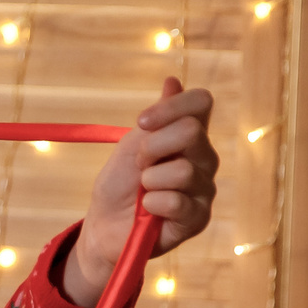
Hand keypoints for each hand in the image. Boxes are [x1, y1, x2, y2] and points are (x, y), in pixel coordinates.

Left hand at [64, 77, 217, 305]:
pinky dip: (153, 204)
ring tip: (142, 192)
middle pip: (191, 132)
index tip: (142, 123)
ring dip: (149, 181)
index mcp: (190, 135)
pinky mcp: (198, 218)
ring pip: (182, 170)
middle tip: (138, 166)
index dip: (171, 108)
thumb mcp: (130, 146)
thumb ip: (156, 118)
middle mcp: (204, 158)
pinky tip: (148, 210)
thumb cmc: (118, 185)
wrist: (104, 226)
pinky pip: (178, 202)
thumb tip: (173, 81)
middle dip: (151, 148)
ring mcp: (204, 189)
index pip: (201, 102)